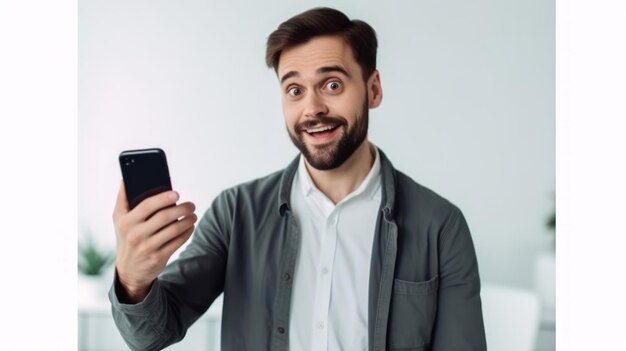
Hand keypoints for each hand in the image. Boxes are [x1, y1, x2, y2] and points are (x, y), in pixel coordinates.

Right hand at [112, 181, 196, 302]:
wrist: (129, 270)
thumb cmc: (126, 237)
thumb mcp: (118, 219)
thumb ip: (122, 199)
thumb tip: (125, 180)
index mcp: (126, 222)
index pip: (146, 206)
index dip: (163, 198)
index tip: (177, 194)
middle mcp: (136, 235)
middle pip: (164, 217)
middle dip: (182, 209)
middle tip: (191, 205)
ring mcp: (147, 247)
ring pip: (174, 230)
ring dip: (188, 220)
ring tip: (193, 215)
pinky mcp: (158, 258)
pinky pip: (178, 242)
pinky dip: (187, 232)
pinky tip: (190, 227)